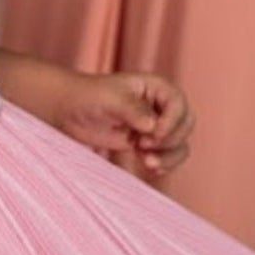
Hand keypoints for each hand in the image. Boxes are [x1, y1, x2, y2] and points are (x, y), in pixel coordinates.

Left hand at [52, 69, 194, 179]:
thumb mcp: (110, 99)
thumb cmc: (88, 96)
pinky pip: (168, 155)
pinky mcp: (146, 143)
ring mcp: (155, 125)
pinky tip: (150, 167)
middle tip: (143, 146)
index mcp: (155, 87)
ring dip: (169, 155)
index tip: (154, 133)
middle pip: (185, 125)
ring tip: (147, 162)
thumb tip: (153, 126)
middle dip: (170, 140)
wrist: (68, 110)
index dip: (172, 121)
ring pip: (180, 143)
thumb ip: (133, 110)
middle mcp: (159, 105)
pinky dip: (164, 163)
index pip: (178, 104)